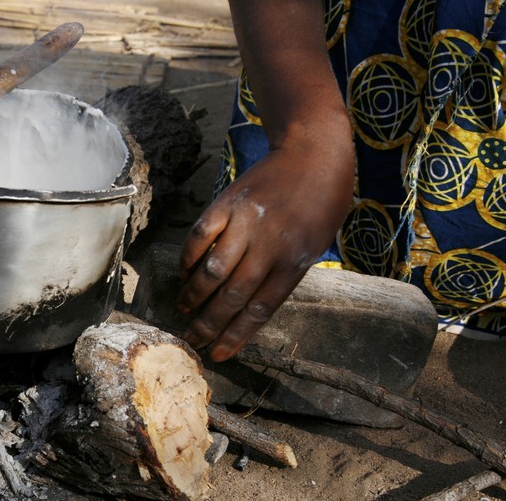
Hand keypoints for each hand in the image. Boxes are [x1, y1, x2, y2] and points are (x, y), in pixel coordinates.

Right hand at [177, 132, 352, 361]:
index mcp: (294, 262)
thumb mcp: (316, 244)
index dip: (236, 335)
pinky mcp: (227, 202)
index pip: (259, 309)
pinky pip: (200, 235)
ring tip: (183, 309)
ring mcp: (246, 222)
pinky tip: (184, 272)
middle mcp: (269, 246)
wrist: (313, 151)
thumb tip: (252, 304)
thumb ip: (286, 273)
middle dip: (209, 324)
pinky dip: (188, 257)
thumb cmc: (322, 202)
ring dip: (194, 295)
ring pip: (212, 270)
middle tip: (193, 339)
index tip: (218, 354)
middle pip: (232, 296)